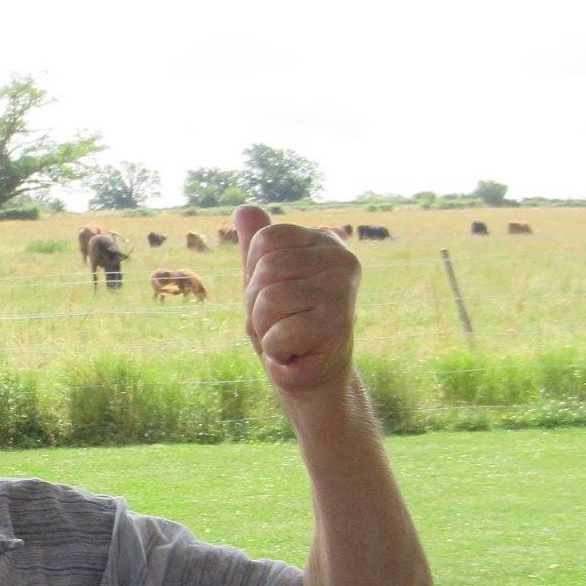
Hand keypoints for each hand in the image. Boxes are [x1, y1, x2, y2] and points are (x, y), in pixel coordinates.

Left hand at [234, 203, 358, 397]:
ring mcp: (342, 289)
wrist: (314, 378)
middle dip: (257, 306)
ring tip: (289, 338)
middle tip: (281, 324)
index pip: (264, 240)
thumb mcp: (265, 283)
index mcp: (324, 241)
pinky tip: (297, 354)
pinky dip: (277, 351)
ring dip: (265, 330)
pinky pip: (279, 333)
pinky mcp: (339, 323)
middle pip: (265, 270)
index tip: (275, 296)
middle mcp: (341, 259)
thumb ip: (256, 246)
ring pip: (269, 300)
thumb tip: (243, 207)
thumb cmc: (288, 326)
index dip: (254, 274)